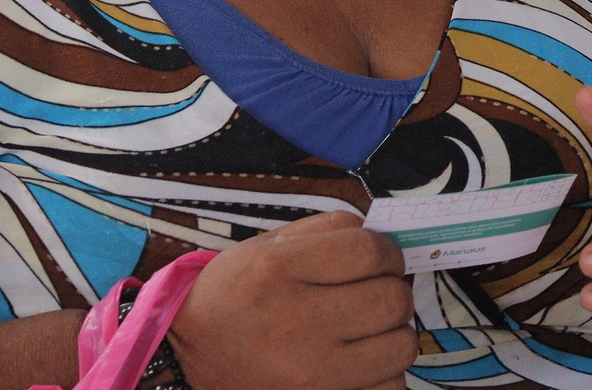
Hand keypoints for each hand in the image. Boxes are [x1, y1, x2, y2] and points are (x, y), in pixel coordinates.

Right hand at [170, 211, 413, 389]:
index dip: (387, 252)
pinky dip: (384, 376)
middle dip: (392, 291)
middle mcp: (293, 323)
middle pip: (392, 300)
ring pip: (400, 347)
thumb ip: (330, 229)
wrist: (181, 357)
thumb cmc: (234, 294)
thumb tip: (386, 236)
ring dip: (393, 335)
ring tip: (368, 331)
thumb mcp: (266, 246)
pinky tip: (361, 364)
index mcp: (277, 271)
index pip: (372, 252)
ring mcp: (307, 374)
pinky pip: (388, 389)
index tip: (379, 260)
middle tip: (373, 294)